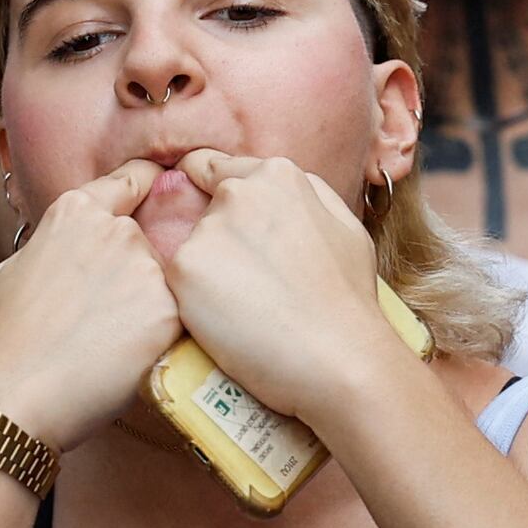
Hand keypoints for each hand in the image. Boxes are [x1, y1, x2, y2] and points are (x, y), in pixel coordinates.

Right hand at [0, 162, 183, 449]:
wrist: (13, 396)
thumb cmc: (1, 340)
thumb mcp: (11, 270)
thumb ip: (51, 247)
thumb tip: (63, 253)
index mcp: (75, 211)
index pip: (133, 180)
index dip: (148, 185)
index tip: (160, 191)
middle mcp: (117, 230)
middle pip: (145, 242)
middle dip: (133, 270)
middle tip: (103, 315)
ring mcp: (146, 270)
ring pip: (163, 283)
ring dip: (148, 307)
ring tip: (108, 346)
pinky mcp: (168, 313)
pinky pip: (176, 321)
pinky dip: (159, 340)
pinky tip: (126, 362)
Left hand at [163, 148, 422, 428]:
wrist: (339, 358)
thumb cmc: (347, 299)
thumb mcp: (344, 224)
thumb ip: (304, 194)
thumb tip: (271, 185)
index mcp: (276, 175)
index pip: (215, 169)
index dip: (212, 193)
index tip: (218, 220)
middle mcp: (237, 193)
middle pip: (206, 212)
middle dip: (221, 240)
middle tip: (252, 282)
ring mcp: (208, 230)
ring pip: (193, 248)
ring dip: (209, 272)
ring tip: (247, 308)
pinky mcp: (184, 270)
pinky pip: (180, 282)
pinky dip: (197, 302)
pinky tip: (231, 321)